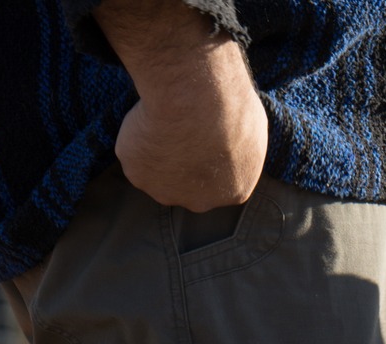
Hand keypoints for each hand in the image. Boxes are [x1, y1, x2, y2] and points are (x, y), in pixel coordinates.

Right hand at [100, 0, 266, 211]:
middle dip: (182, 161)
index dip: (207, 155)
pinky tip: (147, 120)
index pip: (220, 179)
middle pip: (188, 184)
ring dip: (158, 152)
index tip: (200, 132)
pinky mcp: (138, 177)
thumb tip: (233, 139)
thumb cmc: (229, 106)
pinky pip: (133, 156)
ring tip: (163, 120)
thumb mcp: (251, 126)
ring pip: (158, 172)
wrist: (195, 100)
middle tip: (179, 127)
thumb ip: (240, 144)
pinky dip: (136, 138)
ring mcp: (167, 192)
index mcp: (236, 190)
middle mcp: (202, 201)